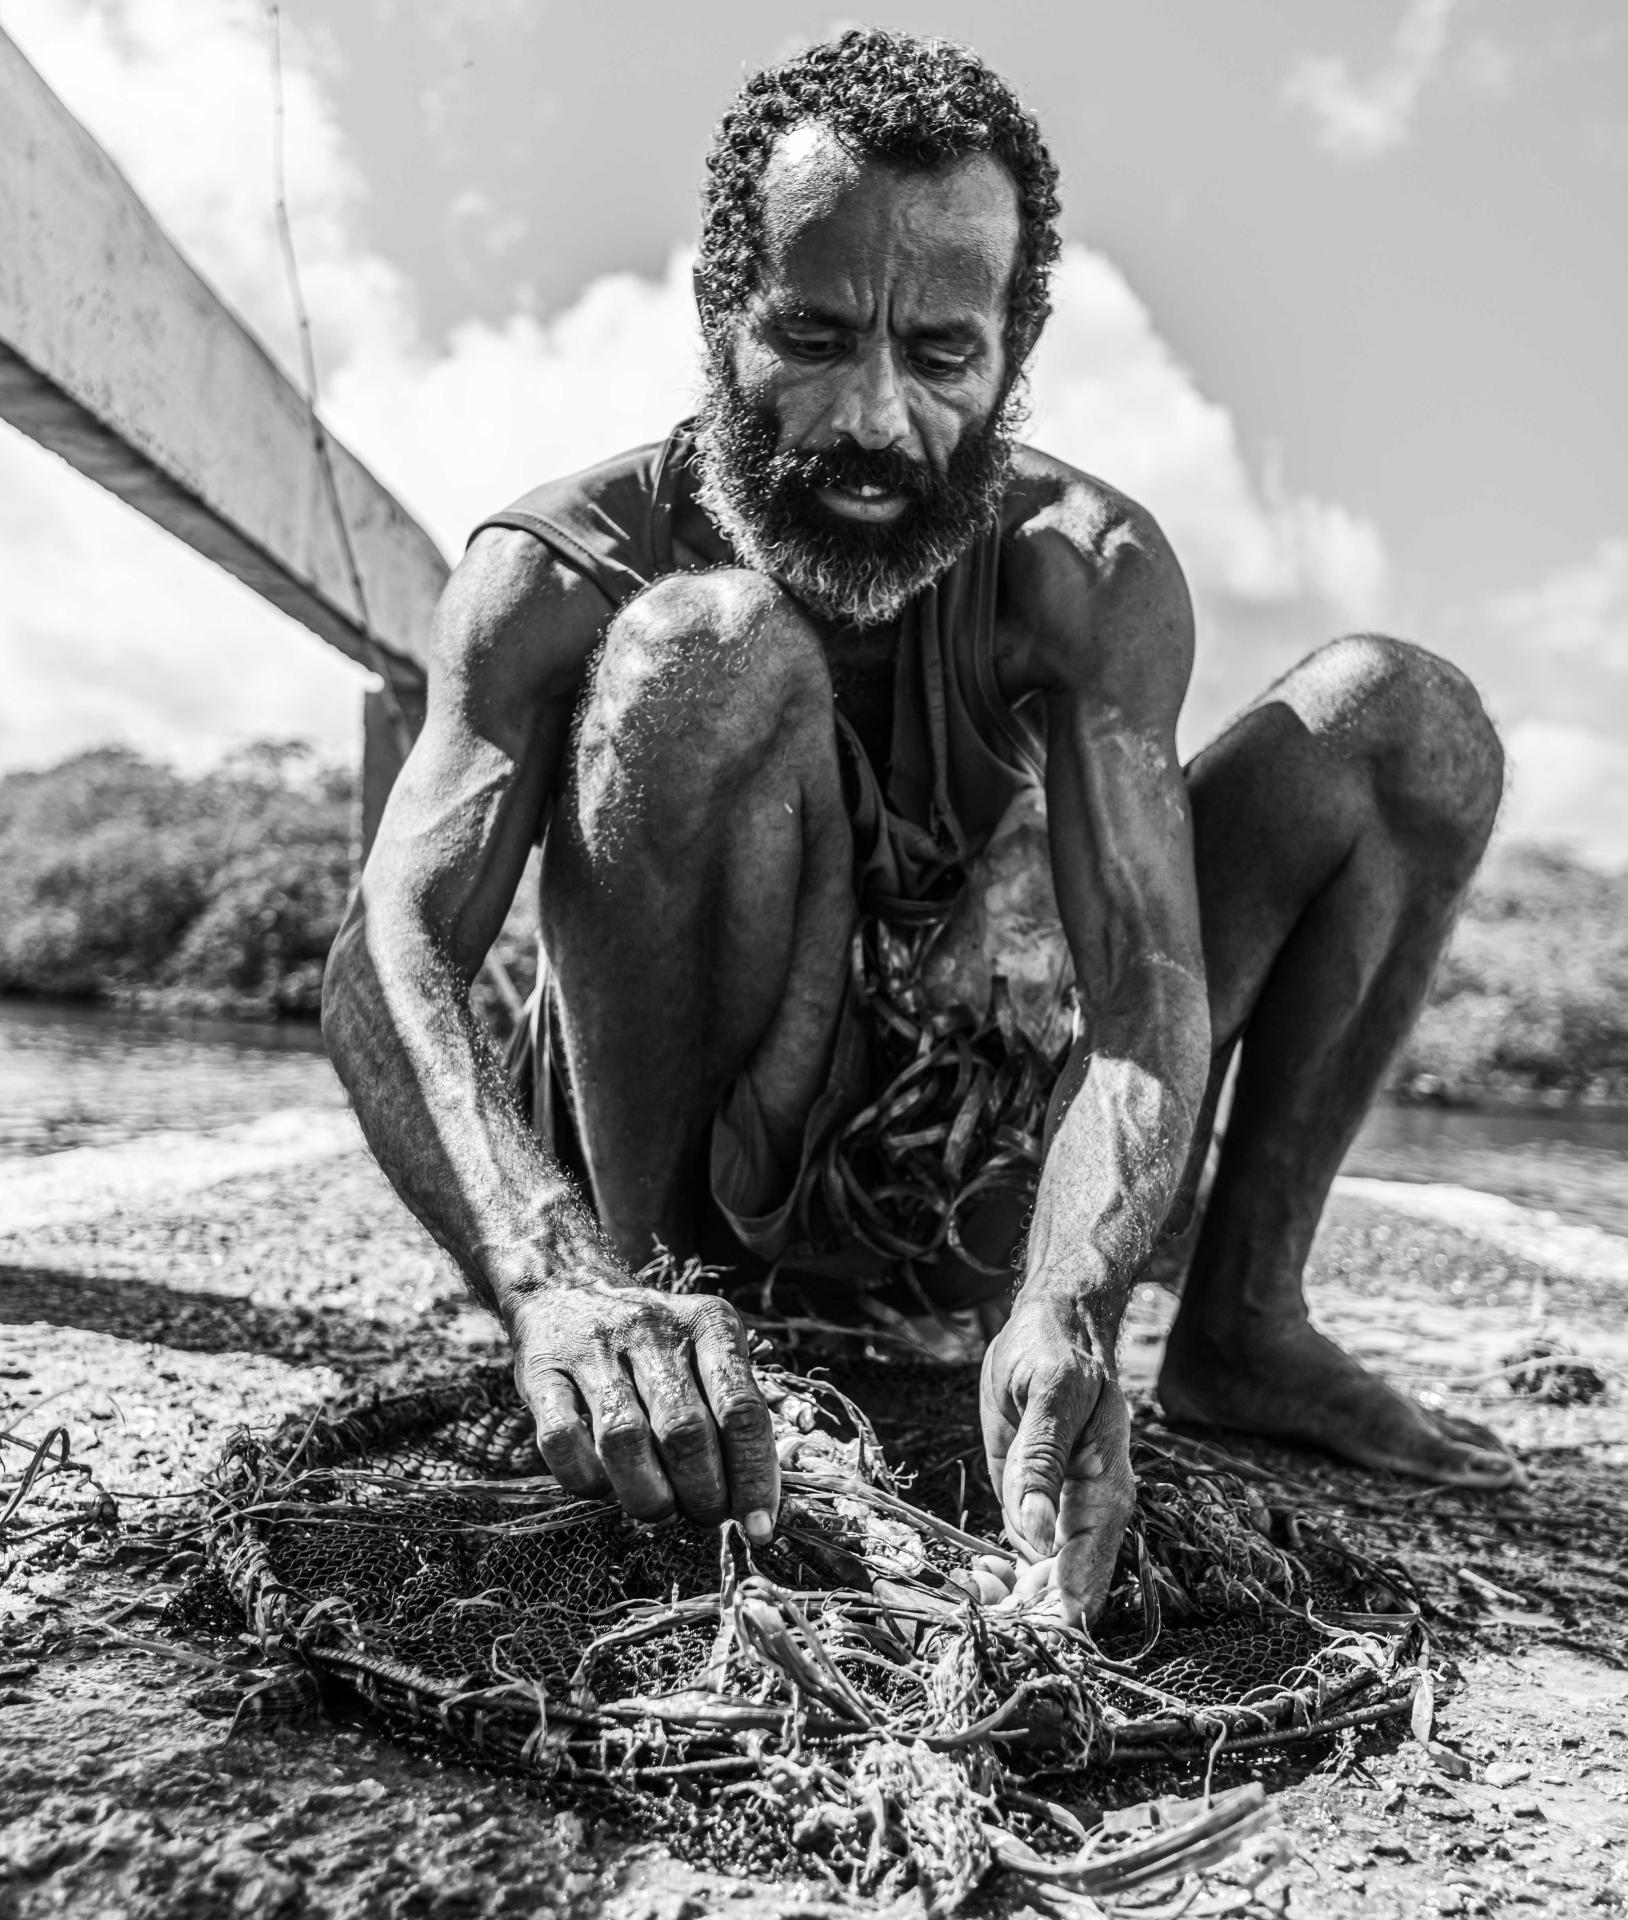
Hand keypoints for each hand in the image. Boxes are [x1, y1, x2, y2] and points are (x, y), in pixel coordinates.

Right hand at [510, 1282, 779, 1541]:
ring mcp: (593, 1349)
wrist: (567, 1288)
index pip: (742, 1409)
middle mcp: (652, 1330)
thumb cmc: (654, 1342)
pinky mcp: (542, 1372)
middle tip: (705, 1516)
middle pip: (684, 1431)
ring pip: (624, 1439)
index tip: (760, 1526)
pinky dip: (586, 1480)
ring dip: (647, 1496)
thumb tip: (755, 1500)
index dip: (753, 1477)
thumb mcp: (706, 1349)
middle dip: (702, 1494)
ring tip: (659, 1510)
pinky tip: (603, 1487)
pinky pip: (562, 1440)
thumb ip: (733, 1410)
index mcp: (707, 1324)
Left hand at [979, 1295, 1135, 1624]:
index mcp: (1104, 1492)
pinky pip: (1024, 1562)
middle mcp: (1090, 1515)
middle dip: (1023, 1614)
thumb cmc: (1053, 1350)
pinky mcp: (1038, 1508)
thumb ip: (1041, 1463)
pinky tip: (976, 1572)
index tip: (1008, 1625)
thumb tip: (1035, 1534)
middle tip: (977, 1597)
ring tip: (972, 1583)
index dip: (1052, 1616)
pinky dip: (1001, 1579)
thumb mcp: (1048, 1394)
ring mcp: (1064, 1516)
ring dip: (1007, 1601)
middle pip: (1066, 1598)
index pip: (1087, 1580)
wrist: (1052, 1324)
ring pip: (1043, 1588)